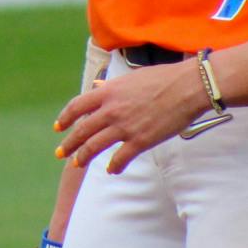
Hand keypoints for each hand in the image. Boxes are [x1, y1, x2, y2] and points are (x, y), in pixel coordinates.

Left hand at [53, 61, 210, 174]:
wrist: (188, 87)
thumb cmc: (164, 78)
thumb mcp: (132, 77)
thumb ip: (112, 85)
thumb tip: (98, 86)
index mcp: (109, 92)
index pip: (77, 106)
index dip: (65, 118)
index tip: (58, 127)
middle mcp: (112, 110)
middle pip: (82, 130)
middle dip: (68, 144)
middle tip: (61, 153)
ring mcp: (125, 126)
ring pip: (94, 146)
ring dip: (83, 157)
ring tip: (77, 164)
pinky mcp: (140, 141)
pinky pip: (120, 158)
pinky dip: (114, 166)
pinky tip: (111, 170)